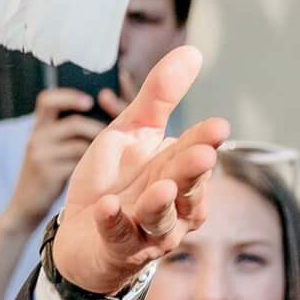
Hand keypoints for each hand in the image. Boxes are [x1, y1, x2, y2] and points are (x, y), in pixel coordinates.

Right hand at [5, 89, 106, 228]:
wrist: (25, 204)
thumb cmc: (49, 173)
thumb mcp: (50, 148)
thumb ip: (67, 132)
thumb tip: (103, 112)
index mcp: (38, 127)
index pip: (46, 100)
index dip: (69, 96)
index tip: (89, 101)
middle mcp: (36, 136)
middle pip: (67, 117)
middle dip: (93, 122)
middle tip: (110, 129)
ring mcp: (40, 154)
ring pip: (78, 140)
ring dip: (98, 144)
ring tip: (110, 151)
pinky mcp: (47, 172)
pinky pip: (77, 160)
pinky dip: (91, 162)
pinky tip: (98, 169)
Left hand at [52, 46, 228, 296]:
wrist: (82, 235)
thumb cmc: (115, 180)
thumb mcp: (131, 132)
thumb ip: (159, 97)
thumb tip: (192, 51)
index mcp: (178, 173)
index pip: (194, 154)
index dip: (204, 142)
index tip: (217, 127)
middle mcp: (174, 205)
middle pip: (186, 188)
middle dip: (193, 172)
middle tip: (202, 155)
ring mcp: (148, 230)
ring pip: (161, 219)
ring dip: (160, 203)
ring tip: (160, 187)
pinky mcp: (118, 248)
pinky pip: (118, 236)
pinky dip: (114, 221)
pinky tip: (107, 206)